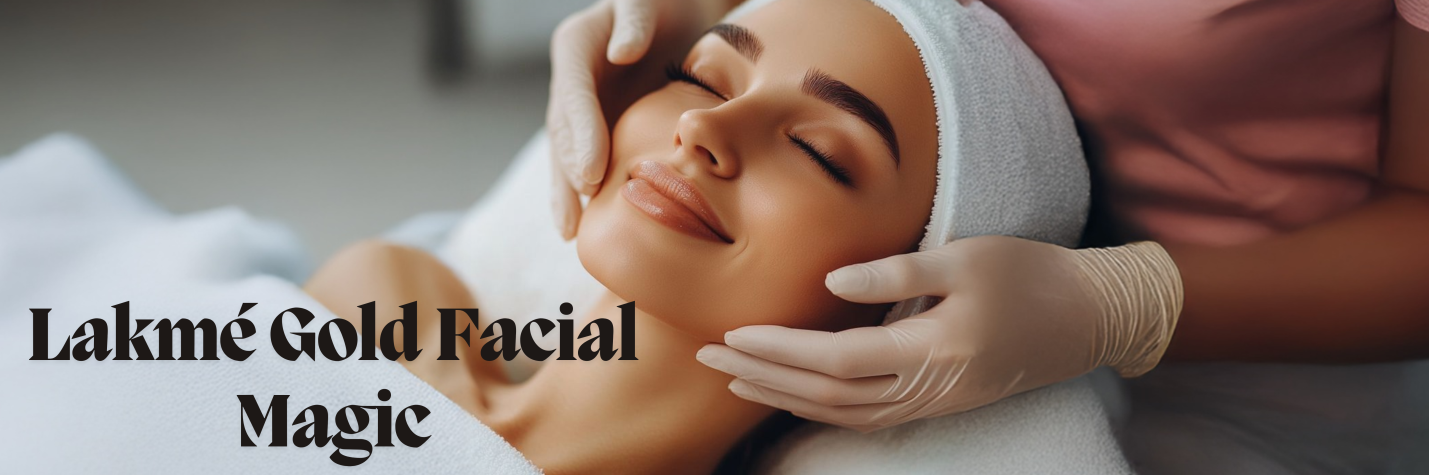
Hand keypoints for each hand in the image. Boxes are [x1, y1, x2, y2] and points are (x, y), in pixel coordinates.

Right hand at [547, 0, 733, 238]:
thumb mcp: (647, 0)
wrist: (680, 11)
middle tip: (576, 219)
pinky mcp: (604, 126)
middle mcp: (573, 82)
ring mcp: (586, 108)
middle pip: (563, 135)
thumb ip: (634, 20)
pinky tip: (591, 226)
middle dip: (567, 177)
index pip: (574, 98)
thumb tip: (623, 52)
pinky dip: (589, 193)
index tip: (589, 173)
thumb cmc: (666, 0)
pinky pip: (592, 161)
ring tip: (573, 234)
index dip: (580, 138)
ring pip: (569, 155)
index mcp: (575, 49)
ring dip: (568, 195)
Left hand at [696, 236, 1182, 431]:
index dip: (780, 351)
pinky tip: (795, 394)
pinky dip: (821, 408)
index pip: (837, 360)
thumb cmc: (1030, 274)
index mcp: (932, 350)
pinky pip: (866, 416)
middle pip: (829, 395)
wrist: (1089, 316)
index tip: (734, 334)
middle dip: (764, 377)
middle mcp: (928, 387)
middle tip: (710, 357)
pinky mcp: (938, 401)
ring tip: (737, 378)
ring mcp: (934, 401)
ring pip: (844, 413)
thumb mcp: (967, 257)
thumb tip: (831, 284)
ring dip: (785, 398)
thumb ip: (898, 273)